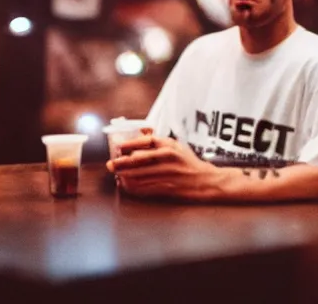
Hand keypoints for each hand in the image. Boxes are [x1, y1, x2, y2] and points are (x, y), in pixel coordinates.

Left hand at [106, 136, 224, 200]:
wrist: (206, 181)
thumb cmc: (190, 164)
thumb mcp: (177, 146)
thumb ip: (159, 140)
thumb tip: (143, 130)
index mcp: (170, 146)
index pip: (146, 141)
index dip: (130, 144)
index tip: (119, 147)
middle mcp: (168, 158)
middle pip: (138, 159)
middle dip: (121, 163)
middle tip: (111, 164)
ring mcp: (167, 174)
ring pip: (139, 175)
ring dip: (124, 176)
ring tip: (117, 176)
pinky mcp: (167, 188)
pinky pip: (144, 188)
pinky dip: (133, 187)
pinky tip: (127, 185)